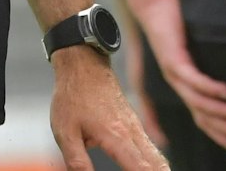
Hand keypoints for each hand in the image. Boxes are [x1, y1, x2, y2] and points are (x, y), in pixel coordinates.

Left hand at [49, 47, 168, 170]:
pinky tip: (155, 169)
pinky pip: (150, 146)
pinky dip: (155, 161)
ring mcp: (135, 126)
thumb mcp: (65, 132)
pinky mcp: (133, 122)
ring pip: (156, 155)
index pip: (140, 169)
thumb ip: (77, 161)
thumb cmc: (72, 96)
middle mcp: (132, 132)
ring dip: (160, 170)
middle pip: (156, 164)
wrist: (83, 64)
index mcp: (116, 137)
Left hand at [139, 0, 225, 152]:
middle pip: (200, 114)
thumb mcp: (193, 48)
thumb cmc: (176, 23)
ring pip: (197, 101)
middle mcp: (177, 83)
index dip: (218, 132)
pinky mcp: (173, 59)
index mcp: (182, 84)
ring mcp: (174, 73)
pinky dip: (210, 87)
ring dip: (220, 110)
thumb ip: (206, 64)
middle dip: (223, 128)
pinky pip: (193, 79)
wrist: (153, 3)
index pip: (200, 116)